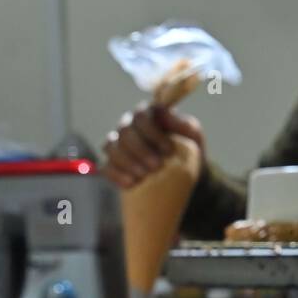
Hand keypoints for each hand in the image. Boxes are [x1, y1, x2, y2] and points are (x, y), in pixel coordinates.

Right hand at [103, 60, 205, 188]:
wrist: (182, 178)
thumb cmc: (188, 152)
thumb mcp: (193, 137)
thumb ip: (183, 124)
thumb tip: (167, 113)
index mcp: (147, 115)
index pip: (141, 116)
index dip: (153, 132)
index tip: (169, 150)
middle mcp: (128, 126)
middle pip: (125, 132)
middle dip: (140, 149)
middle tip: (156, 166)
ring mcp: (117, 145)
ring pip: (111, 147)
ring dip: (127, 162)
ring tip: (143, 176)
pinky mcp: (111, 164)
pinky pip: (105, 166)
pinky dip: (116, 175)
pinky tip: (130, 184)